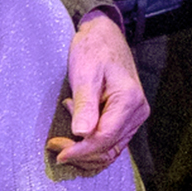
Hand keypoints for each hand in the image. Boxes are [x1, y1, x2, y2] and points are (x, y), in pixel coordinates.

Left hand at [50, 15, 149, 173]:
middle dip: (80, 153)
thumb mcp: (85, 74)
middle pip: (109, 149)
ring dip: (85, 152)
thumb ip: (85, 105)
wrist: (104, 36)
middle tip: (55, 145)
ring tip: (62, 138)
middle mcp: (137, 113)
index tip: (58, 151)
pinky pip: (110, 143)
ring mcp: (134, 118)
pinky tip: (76, 131)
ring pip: (110, 151)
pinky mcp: (126, 120)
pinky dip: (91, 145)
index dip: (81, 150)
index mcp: (129, 100)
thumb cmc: (94, 50)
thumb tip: (82, 134)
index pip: (105, 139)